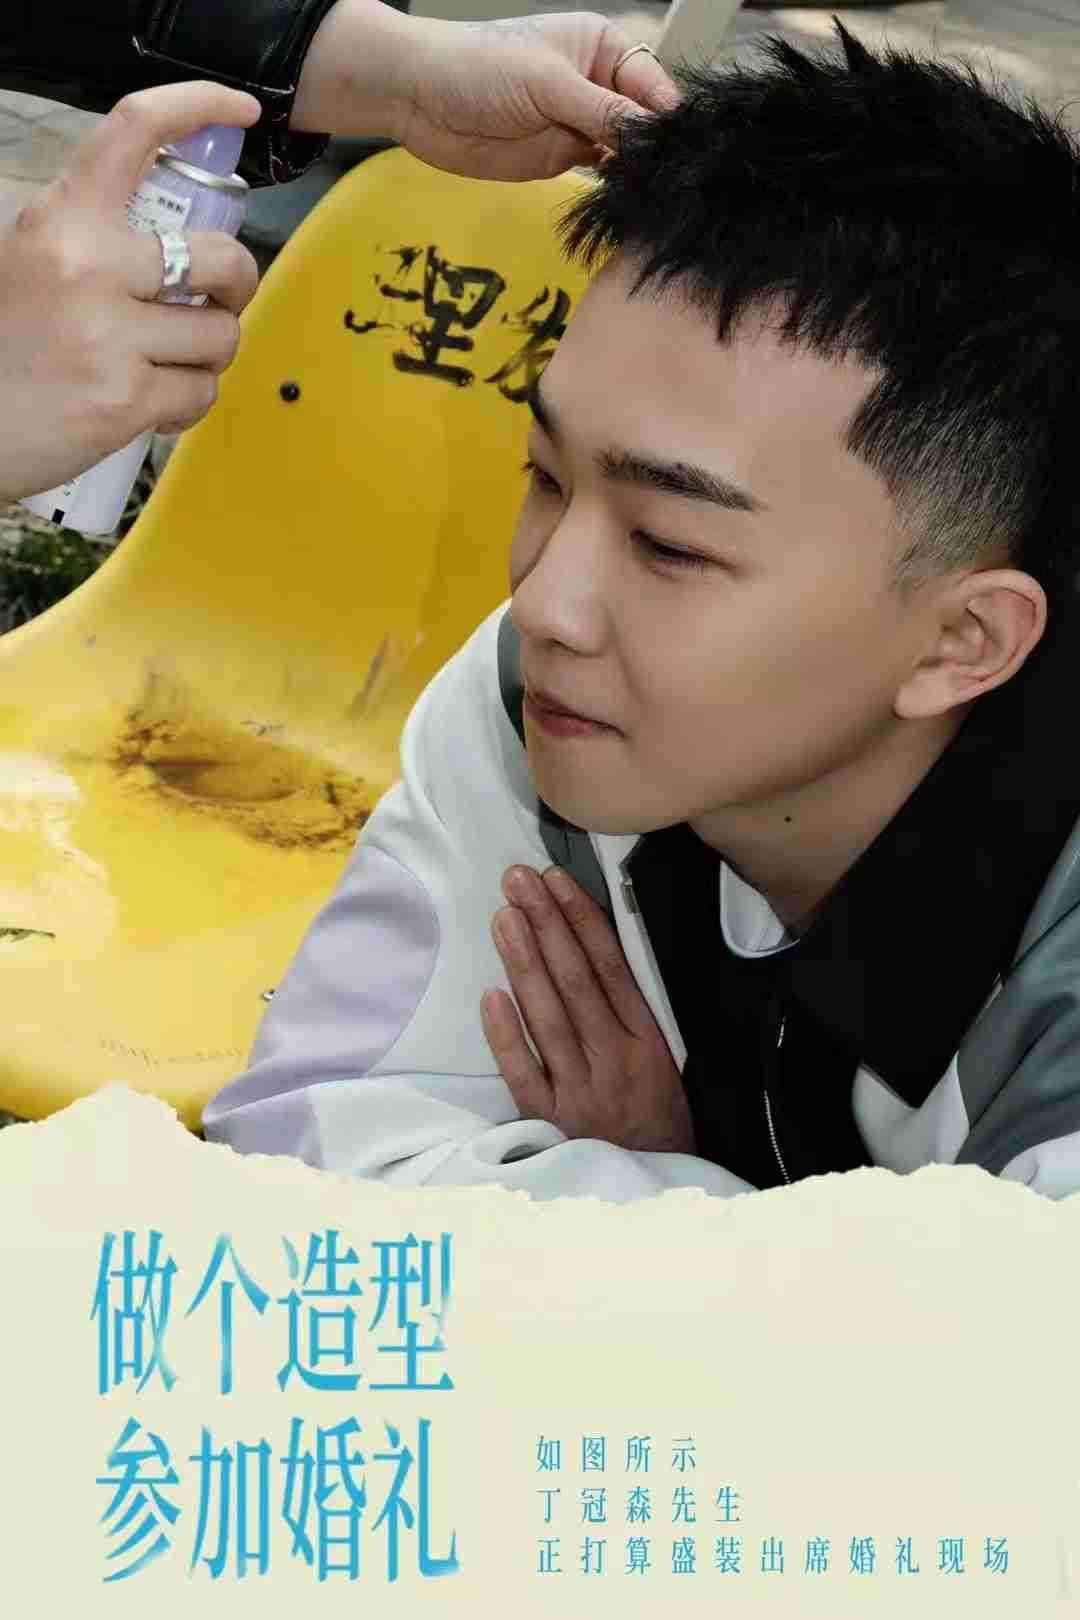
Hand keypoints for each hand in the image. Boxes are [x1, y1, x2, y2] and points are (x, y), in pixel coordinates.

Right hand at [0, 81, 260, 503]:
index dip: (198, 108)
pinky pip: (201, 393)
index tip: (238, 111)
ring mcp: (109, 335)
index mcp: (62, 219)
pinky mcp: (126, 400)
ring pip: (220, 335)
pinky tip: (155, 404)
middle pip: (220, 257)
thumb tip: (172, 242)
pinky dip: (189, 404)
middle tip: (219, 300)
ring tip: (169, 363)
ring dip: (208, 355)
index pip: (135, 131)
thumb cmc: (3, 347)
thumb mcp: (28, 262)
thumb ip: (91, 241)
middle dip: (238, 284)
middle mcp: (88, 266)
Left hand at [399, 13, 680, 180]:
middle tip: (668, 183)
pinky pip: (600, 176)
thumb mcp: (547, 82)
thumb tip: (652, 137)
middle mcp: (598, 85)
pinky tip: (625, 201)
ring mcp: (581, 125)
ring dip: (636, 173)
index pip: (652, 84)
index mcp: (602, 48)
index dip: (667, 117)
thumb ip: (602, 111)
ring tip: (652, 196)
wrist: (420, 98)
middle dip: (655, 151)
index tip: (679, 151)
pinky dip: (612, 188)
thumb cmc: (480, 66)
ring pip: (625, 153)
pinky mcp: (562, 159)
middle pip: (643, 122)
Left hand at [480, 863, 694, 1153]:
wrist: (659, 1189)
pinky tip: (491, 995)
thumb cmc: (658, 1119)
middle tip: (519, 881)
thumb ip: (630, 1014)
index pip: (611, 968)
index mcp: (649, 1043)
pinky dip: (507, 1036)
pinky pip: (525, 1074)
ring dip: (524, 963)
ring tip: (504, 917)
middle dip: (546, 925)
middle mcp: (616, 1062)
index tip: (557, 881)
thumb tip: (592, 948)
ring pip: (549, 1018)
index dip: (582, 921)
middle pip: (575, 982)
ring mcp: (582, 1092)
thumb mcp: (664, 1063)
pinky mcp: (552, 1121)